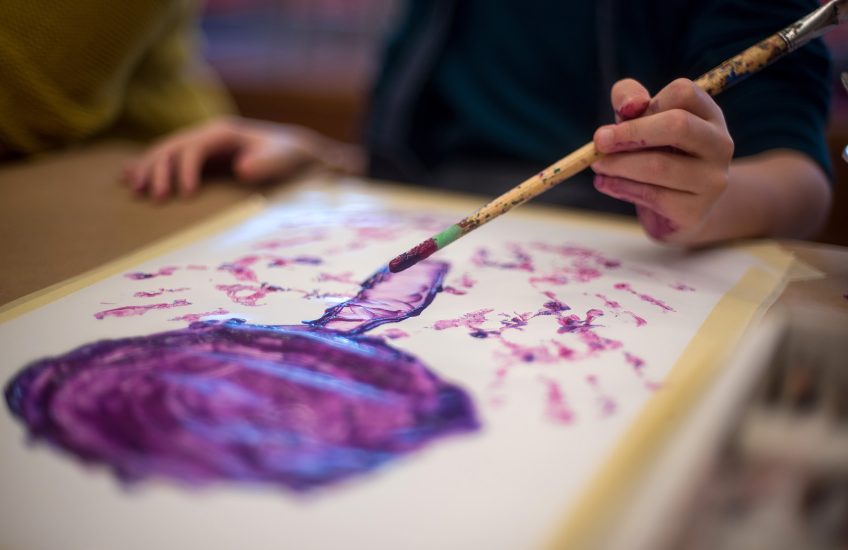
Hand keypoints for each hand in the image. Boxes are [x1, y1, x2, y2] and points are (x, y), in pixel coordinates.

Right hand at [123, 117, 364, 199]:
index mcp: (222, 132)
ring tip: (133, 190)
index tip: (186, 195)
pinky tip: (126, 176)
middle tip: (154, 198)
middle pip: (171, 148)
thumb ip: (266, 163)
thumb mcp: (282, 157)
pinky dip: (146, 166)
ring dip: (146, 169)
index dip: (185, 169)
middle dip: (158, 170)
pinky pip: (167, 159)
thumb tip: (242, 169)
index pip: (193, 148)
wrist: (294, 151)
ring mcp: (200, 144)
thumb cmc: (288, 154)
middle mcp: (206, 135)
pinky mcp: (199, 157)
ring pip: (164, 152)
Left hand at [591, 78, 733, 243]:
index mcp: (708, 115)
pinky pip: (652, 196)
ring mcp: (712, 179)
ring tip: (598, 165)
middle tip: (599, 141)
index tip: (621, 115)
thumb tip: (630, 105)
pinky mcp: (696, 210)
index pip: (683, 93)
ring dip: (619, 165)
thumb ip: (629, 100)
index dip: (647, 102)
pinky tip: (604, 184)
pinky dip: (621, 188)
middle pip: (678, 125)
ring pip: (660, 166)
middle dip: (631, 132)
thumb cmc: (656, 154)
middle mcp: (719, 144)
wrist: (677, 209)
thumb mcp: (640, 121)